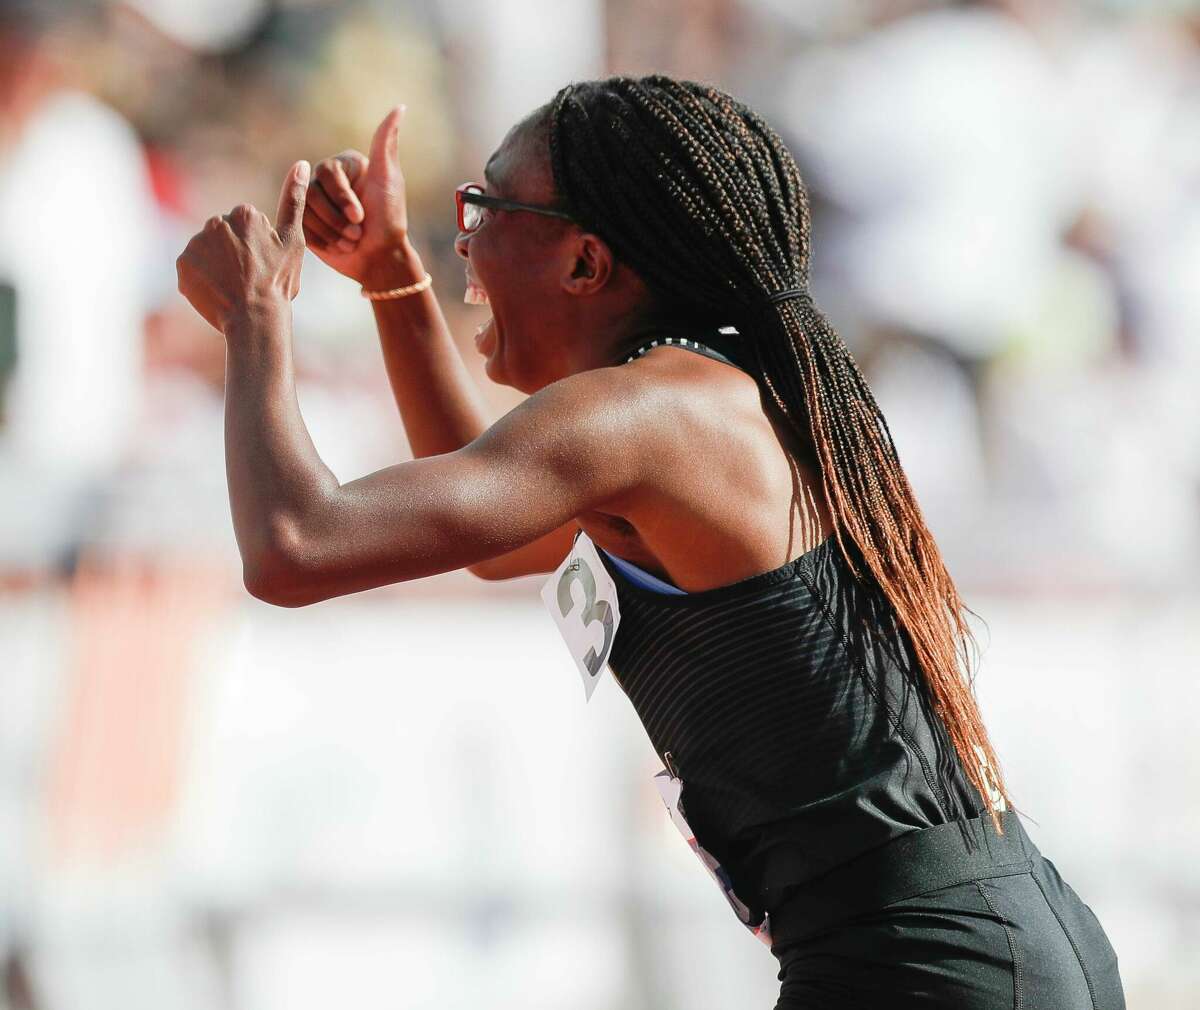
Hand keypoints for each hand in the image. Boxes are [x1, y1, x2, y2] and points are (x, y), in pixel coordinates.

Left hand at [176, 161, 309, 332]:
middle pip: (223, 236)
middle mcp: (216, 222)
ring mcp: (196, 244)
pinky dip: (202, 280)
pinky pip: (192, 268)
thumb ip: (294, 201)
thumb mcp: (293, 241)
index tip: (264, 264)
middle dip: (233, 253)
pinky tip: (218, 292)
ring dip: (217, 266)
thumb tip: (301, 163)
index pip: (245, 225)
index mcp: (245, 214)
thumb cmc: (279, 282)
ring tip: (233, 287)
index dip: (256, 247)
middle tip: (248, 278)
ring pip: (207, 251)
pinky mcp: (182, 264)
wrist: (255, 319)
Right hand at [302, 106, 413, 285]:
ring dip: (330, 231)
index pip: (327, 172)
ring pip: (304, 211)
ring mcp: (314, 201)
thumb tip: (399, 107)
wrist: (380, 258)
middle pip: (312, 192)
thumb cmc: (389, 220)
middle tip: (357, 234)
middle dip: (336, 219)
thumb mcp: (390, 181)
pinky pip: (299, 226)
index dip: (342, 198)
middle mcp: (326, 179)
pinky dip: (320, 240)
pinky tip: (338, 246)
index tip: (360, 217)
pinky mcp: (306, 222)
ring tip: (350, 241)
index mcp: (344, 165)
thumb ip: (386, 144)